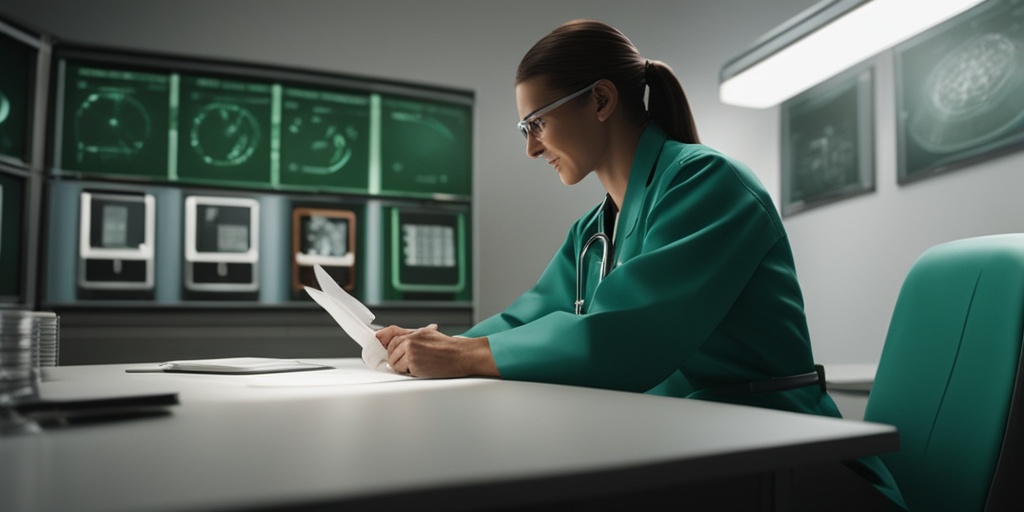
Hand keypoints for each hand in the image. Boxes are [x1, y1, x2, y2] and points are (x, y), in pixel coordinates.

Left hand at [375, 324, 498, 377]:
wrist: (461, 355)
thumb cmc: (449, 348)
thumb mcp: (428, 334)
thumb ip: (409, 334)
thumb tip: (389, 335)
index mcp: (414, 332)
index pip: (389, 335)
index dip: (382, 341)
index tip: (374, 343)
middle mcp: (411, 339)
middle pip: (390, 350)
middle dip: (395, 357)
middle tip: (407, 361)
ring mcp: (411, 351)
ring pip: (393, 362)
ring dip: (402, 366)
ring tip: (417, 365)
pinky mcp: (413, 363)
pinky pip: (401, 370)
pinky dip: (408, 372)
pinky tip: (420, 369)